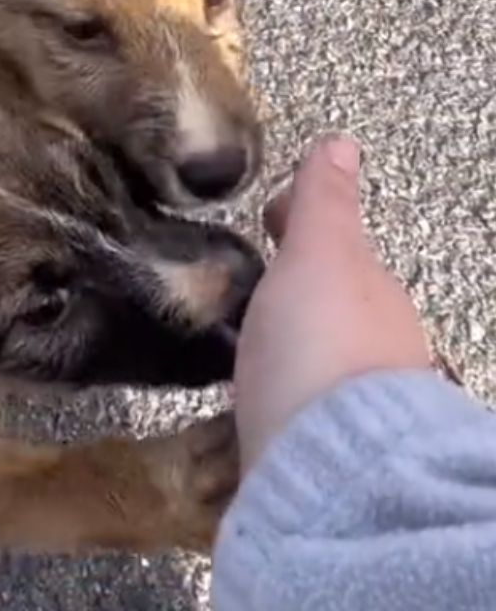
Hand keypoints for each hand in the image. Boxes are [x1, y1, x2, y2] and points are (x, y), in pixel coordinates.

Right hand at [230, 136, 434, 472]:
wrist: (329, 467)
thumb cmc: (320, 347)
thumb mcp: (318, 257)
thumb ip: (322, 205)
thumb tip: (340, 142)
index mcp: (374, 293)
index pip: (336, 247)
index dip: (297, 226)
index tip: (262, 216)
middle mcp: (377, 347)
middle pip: (329, 306)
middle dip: (292, 292)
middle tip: (239, 282)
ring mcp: (350, 403)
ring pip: (317, 359)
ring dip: (286, 346)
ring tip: (233, 344)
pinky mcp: (320, 452)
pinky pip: (298, 407)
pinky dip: (279, 393)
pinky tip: (250, 401)